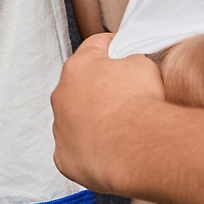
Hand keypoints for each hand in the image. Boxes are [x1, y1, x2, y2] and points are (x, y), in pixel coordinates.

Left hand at [51, 34, 167, 194]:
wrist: (135, 147)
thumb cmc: (138, 104)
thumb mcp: (143, 65)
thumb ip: (131, 62)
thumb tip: (130, 68)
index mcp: (78, 67)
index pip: (94, 47)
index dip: (112, 47)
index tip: (122, 50)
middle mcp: (61, 95)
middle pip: (80, 85)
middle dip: (100, 88)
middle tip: (124, 96)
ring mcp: (60, 128)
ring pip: (75, 119)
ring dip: (92, 121)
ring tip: (119, 128)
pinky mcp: (64, 157)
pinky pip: (76, 150)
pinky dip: (90, 149)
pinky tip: (109, 150)